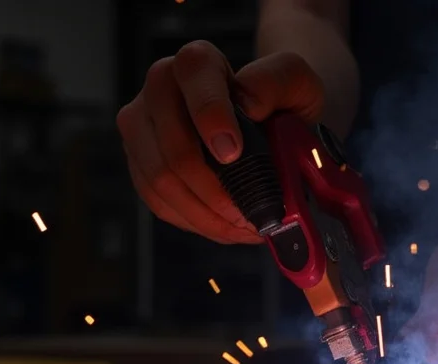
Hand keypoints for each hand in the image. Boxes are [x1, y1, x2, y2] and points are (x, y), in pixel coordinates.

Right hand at [117, 42, 324, 243]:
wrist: (271, 123)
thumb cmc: (282, 103)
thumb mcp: (297, 83)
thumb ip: (277, 81)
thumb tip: (248, 104)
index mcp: (197, 63)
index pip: (192, 79)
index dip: (210, 116)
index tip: (233, 154)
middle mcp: (159, 89)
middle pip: (172, 147)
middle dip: (214, 191)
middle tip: (251, 214)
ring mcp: (142, 128)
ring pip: (160, 181)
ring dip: (206, 215)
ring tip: (244, 227)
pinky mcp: (140, 163)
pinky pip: (158, 202)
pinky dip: (196, 222)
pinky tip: (226, 227)